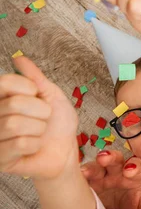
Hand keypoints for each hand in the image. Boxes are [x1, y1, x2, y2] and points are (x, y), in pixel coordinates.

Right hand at [0, 56, 78, 179]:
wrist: (65, 150)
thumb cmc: (58, 123)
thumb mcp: (51, 95)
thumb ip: (35, 77)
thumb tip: (19, 58)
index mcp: (3, 98)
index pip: (4, 82)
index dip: (29, 88)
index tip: (37, 96)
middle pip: (14, 104)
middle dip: (40, 111)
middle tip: (42, 119)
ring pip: (14, 125)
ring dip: (37, 129)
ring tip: (37, 133)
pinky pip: (20, 144)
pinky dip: (34, 145)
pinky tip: (33, 148)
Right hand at [82, 150, 140, 208]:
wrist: (121, 203)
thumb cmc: (136, 197)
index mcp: (135, 173)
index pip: (136, 165)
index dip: (133, 166)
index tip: (129, 171)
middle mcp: (117, 170)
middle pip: (115, 159)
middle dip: (110, 157)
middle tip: (104, 158)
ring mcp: (101, 175)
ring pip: (96, 166)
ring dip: (90, 167)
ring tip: (85, 171)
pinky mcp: (88, 181)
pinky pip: (82, 176)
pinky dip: (79, 176)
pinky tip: (76, 177)